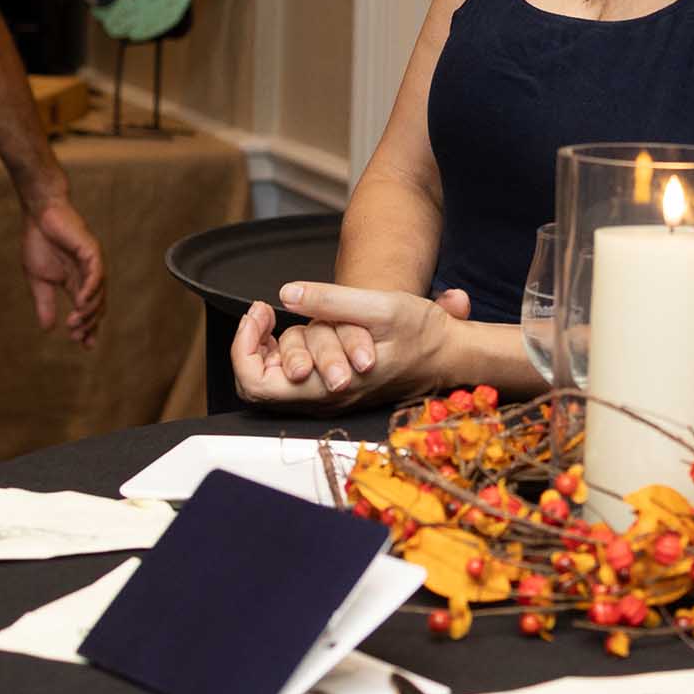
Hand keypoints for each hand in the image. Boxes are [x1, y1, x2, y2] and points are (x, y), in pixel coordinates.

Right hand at [19, 195, 105, 345]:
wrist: (38, 216)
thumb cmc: (39, 243)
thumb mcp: (39, 281)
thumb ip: (45, 303)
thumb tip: (47, 329)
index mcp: (76, 282)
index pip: (87, 309)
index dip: (88, 327)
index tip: (84, 345)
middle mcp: (88, 275)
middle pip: (97, 305)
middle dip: (89, 323)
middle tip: (78, 337)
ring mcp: (92, 263)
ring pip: (99, 293)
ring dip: (88, 310)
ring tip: (76, 323)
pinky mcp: (92, 251)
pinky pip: (96, 274)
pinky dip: (91, 290)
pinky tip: (81, 302)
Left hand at [231, 281, 467, 414]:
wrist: (450, 354)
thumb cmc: (421, 333)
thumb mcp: (380, 306)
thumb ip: (332, 300)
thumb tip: (286, 294)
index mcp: (329, 388)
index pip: (257, 384)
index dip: (244, 347)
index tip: (260, 312)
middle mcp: (323, 399)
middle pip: (258, 384)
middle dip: (254, 344)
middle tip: (265, 311)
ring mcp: (327, 396)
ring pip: (276, 378)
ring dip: (275, 344)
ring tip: (288, 314)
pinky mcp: (333, 388)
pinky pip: (294, 376)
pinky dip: (290, 349)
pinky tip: (304, 326)